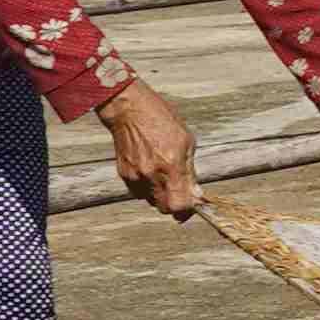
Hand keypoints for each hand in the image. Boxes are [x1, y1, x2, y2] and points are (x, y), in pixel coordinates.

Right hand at [100, 81, 200, 219]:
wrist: (130, 110)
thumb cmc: (162, 120)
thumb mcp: (186, 141)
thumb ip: (190, 171)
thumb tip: (196, 194)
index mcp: (171, 165)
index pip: (179, 204)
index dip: (188, 209)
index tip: (194, 205)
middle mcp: (151, 174)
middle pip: (165, 208)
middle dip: (176, 205)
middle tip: (182, 195)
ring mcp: (135, 176)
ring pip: (152, 201)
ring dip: (162, 196)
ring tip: (166, 178)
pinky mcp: (124, 174)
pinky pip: (138, 192)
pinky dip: (148, 188)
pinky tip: (152, 172)